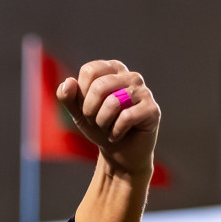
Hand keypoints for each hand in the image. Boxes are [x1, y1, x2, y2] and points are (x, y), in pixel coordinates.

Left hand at [56, 60, 159, 181]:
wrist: (118, 151)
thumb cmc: (98, 126)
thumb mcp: (77, 112)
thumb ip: (67, 96)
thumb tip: (68, 82)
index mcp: (112, 70)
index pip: (90, 71)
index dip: (81, 93)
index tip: (87, 106)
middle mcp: (130, 76)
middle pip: (100, 86)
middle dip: (90, 110)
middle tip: (96, 121)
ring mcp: (144, 92)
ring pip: (113, 102)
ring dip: (102, 122)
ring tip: (107, 127)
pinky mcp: (152, 110)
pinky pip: (127, 117)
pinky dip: (115, 131)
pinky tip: (118, 134)